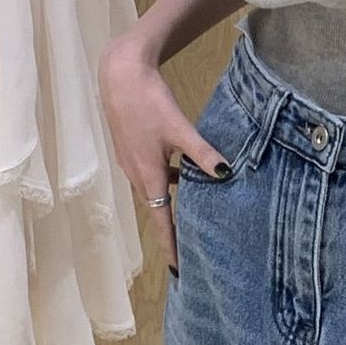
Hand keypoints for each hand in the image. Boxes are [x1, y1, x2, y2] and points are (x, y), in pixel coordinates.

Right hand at [97, 37, 231, 274]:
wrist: (119, 75)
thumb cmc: (149, 101)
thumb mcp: (180, 129)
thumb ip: (202, 153)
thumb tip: (226, 173)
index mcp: (149, 176)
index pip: (162, 220)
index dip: (171, 245)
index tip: (179, 269)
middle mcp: (137, 175)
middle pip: (157, 211)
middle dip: (173, 231)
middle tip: (189, 250)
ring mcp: (131, 163)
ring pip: (154, 192)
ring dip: (170, 206)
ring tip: (189, 218)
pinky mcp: (130, 150)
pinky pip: (150, 177)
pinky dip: (166, 183)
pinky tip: (182, 175)